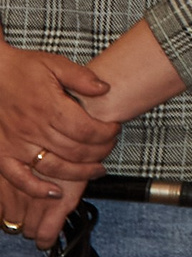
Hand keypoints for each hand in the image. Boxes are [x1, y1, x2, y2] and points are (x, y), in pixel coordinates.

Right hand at [0, 42, 114, 208]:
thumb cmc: (22, 69)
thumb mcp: (55, 64)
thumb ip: (81, 77)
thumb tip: (105, 89)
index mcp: (49, 106)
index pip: (86, 130)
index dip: (106, 134)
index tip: (115, 129)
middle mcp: (33, 129)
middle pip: (75, 151)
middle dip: (100, 152)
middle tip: (109, 147)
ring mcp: (16, 144)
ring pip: (53, 167)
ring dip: (79, 173)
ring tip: (96, 170)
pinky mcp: (3, 153)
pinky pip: (19, 178)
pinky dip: (37, 189)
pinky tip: (55, 192)